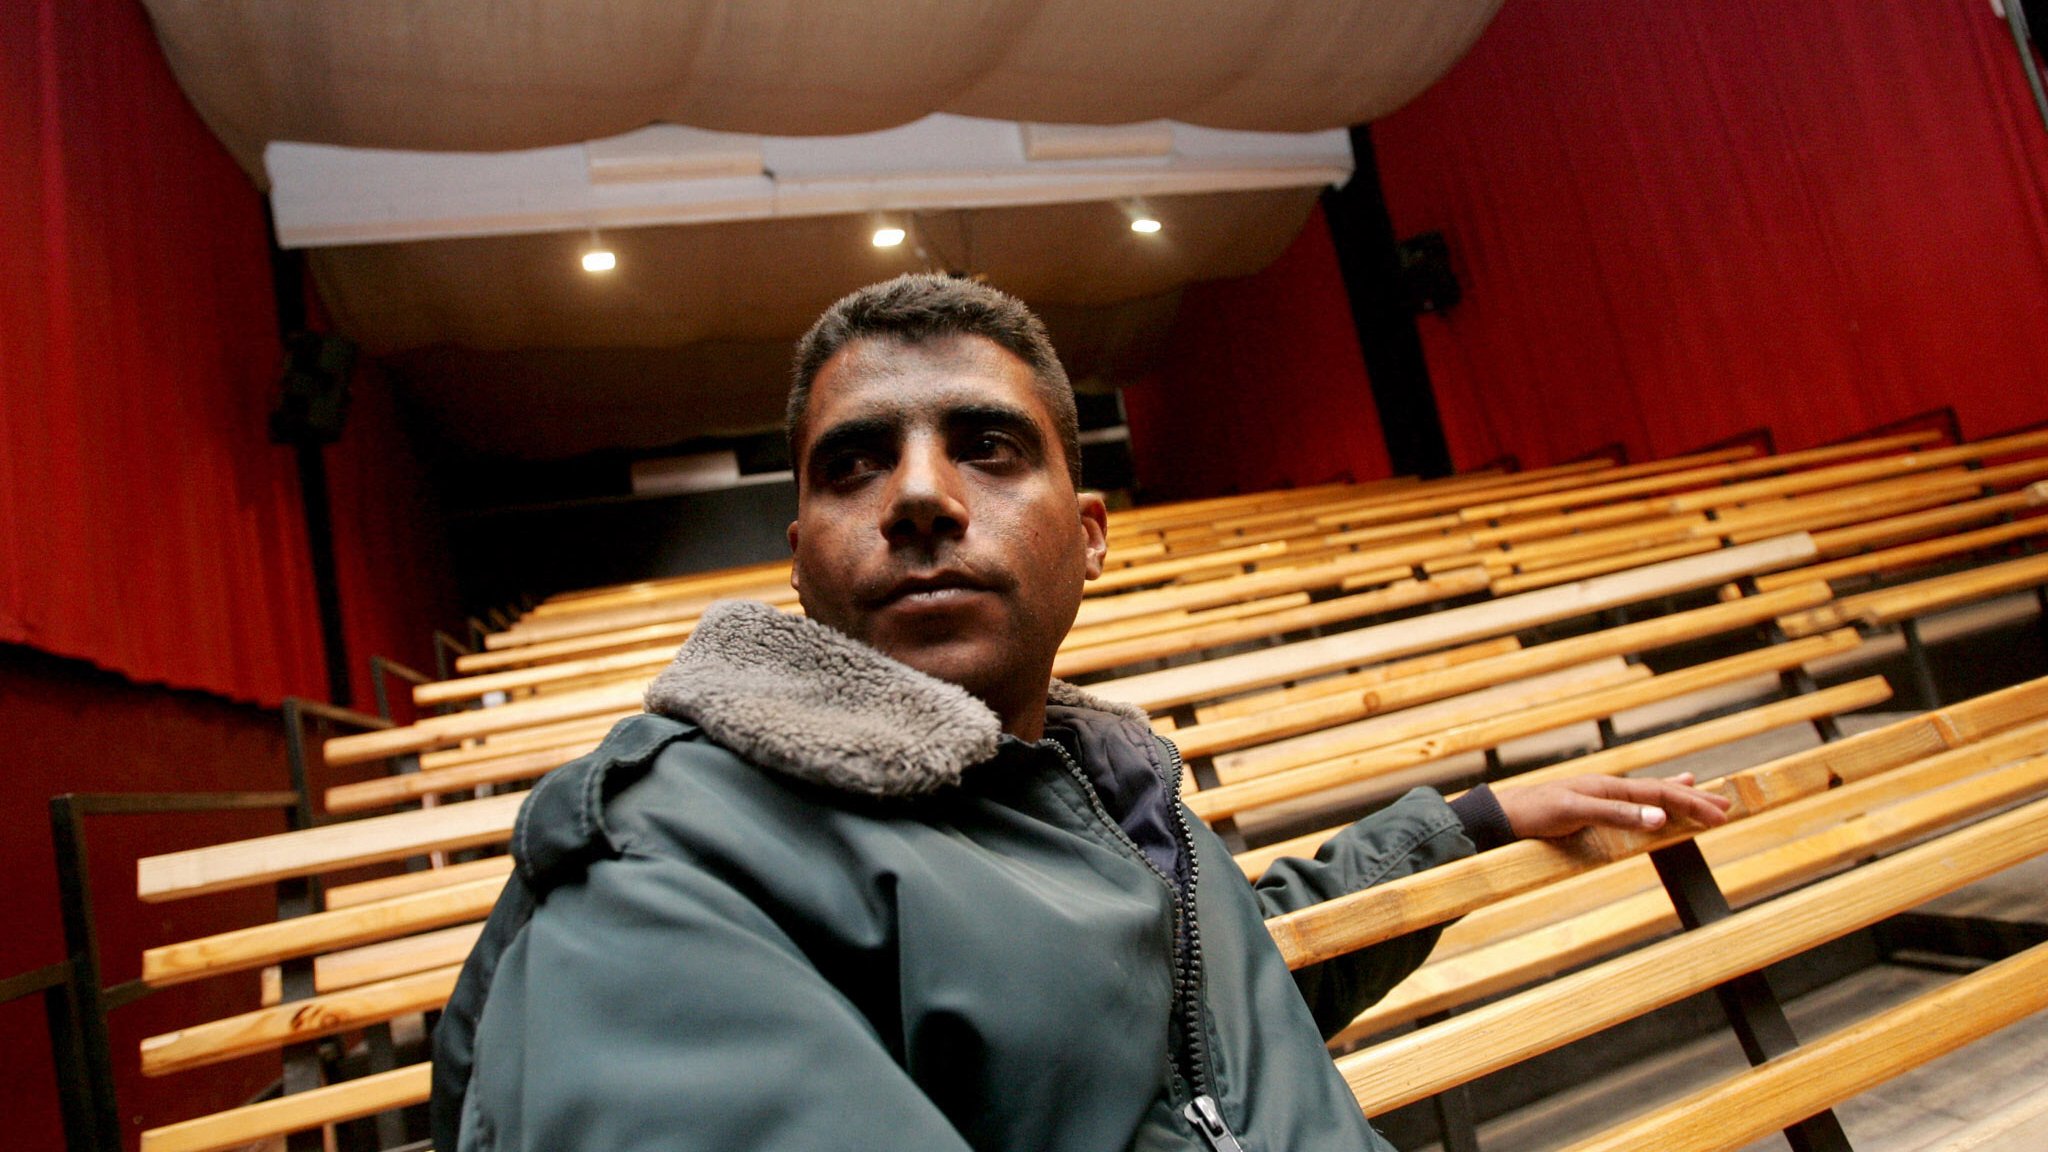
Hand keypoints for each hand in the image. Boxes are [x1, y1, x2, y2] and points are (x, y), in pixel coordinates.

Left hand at [1496, 772, 1732, 840]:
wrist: (1503, 816)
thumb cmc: (1535, 812)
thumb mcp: (1575, 813)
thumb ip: (1617, 814)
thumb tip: (1662, 816)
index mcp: (1610, 786)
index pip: (1661, 793)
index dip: (1693, 805)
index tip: (1721, 817)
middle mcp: (1610, 788)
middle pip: (1661, 791)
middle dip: (1695, 799)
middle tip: (1728, 807)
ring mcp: (1602, 797)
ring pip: (1651, 795)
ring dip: (1679, 797)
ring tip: (1704, 795)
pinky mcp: (1593, 809)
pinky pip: (1633, 803)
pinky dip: (1653, 801)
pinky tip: (1659, 804)